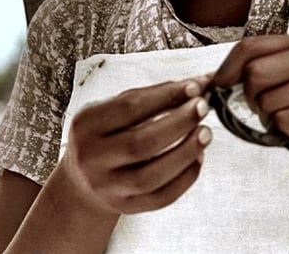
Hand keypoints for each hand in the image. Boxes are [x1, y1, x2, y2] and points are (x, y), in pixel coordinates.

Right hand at [58, 77, 213, 215]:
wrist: (83, 179)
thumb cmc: (109, 133)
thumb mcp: (119, 108)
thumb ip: (157, 94)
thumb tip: (203, 81)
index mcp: (86, 124)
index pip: (130, 107)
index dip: (166, 96)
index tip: (195, 86)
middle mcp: (91, 158)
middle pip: (141, 143)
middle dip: (179, 123)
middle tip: (203, 107)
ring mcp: (107, 187)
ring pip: (151, 176)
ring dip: (186, 152)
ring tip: (206, 132)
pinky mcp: (124, 207)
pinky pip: (161, 198)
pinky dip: (185, 177)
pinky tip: (198, 157)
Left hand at [211, 35, 288, 177]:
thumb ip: (277, 70)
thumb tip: (225, 77)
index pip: (253, 45)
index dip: (227, 67)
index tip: (218, 84)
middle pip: (254, 73)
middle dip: (251, 99)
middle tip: (268, 110)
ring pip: (267, 101)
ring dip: (271, 119)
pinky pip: (284, 122)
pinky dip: (286, 132)